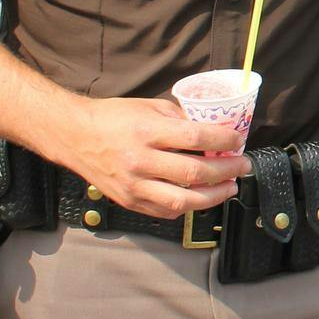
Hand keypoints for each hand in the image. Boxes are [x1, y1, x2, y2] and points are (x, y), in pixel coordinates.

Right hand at [43, 96, 251, 219]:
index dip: (223, 140)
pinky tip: (201, 197)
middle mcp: (140, 160)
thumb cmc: (114, 117)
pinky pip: (166, 211)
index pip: (195, 138)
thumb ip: (181, 119)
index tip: (238, 140)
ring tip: (230, 187)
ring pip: (183, 200)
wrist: (75, 136)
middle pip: (194, 172)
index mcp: (147, 131)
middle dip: (227, 170)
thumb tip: (214, 129)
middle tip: (243, 165)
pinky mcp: (129, 201)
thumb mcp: (150, 107)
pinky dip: (188, 206)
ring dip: (214, 195)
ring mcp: (134, 185)